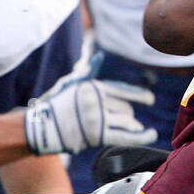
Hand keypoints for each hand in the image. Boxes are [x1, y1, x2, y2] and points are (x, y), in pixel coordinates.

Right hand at [23, 78, 157, 154]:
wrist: (41, 127)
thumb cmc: (58, 104)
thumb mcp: (72, 84)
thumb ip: (89, 71)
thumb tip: (98, 56)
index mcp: (93, 86)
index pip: (123, 89)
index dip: (139, 96)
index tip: (150, 100)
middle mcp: (96, 101)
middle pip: (126, 108)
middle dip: (128, 115)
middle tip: (126, 119)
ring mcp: (96, 118)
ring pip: (127, 122)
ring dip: (133, 126)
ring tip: (135, 128)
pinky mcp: (96, 136)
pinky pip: (126, 136)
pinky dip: (142, 136)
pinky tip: (152, 134)